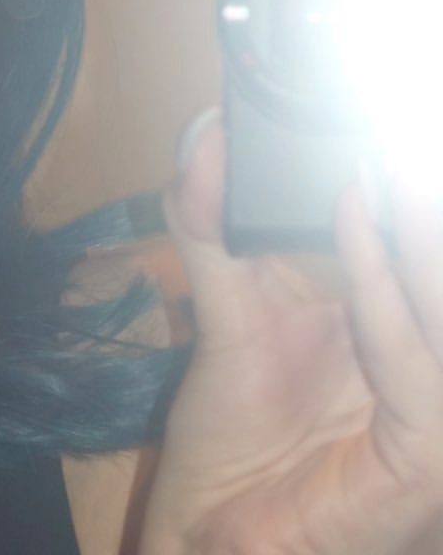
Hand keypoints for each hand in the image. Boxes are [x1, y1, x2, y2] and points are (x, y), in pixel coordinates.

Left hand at [138, 113, 442, 554]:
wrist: (212, 529)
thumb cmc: (231, 428)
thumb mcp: (223, 304)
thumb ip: (211, 220)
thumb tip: (203, 129)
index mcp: (389, 321)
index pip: (413, 239)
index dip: (404, 180)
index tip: (379, 110)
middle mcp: (419, 358)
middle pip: (433, 262)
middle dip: (419, 193)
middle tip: (392, 118)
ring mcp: (431, 411)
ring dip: (419, 230)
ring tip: (393, 157)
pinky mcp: (427, 457)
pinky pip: (418, 367)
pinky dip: (387, 295)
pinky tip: (357, 226)